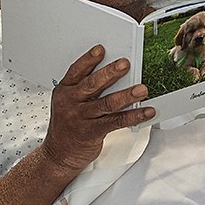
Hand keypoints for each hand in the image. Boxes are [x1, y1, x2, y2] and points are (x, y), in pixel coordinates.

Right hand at [38, 46, 155, 174]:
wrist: (58, 155)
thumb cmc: (66, 127)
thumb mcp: (66, 104)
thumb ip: (83, 91)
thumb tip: (111, 76)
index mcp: (64, 92)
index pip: (76, 71)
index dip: (88, 60)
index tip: (101, 50)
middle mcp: (71, 103)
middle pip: (92, 85)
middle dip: (110, 73)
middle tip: (125, 64)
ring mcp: (81, 118)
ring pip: (106, 103)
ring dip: (126, 95)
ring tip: (141, 89)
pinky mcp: (92, 133)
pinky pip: (116, 122)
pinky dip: (133, 116)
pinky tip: (145, 112)